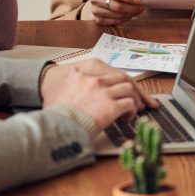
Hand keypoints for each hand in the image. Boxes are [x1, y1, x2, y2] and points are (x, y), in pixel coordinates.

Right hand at [41, 59, 158, 129]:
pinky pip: (130, 104)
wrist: (51, 125)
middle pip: (124, 78)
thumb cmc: (54, 110)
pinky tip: (127, 118)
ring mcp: (104, 91)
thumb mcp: (62, 88)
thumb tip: (87, 92)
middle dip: (136, 89)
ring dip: (135, 100)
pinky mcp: (110, 105)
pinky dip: (132, 111)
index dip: (122, 80)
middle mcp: (96, 78)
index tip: (128, 87)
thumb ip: (78, 83)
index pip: (111, 71)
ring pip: (130, 89)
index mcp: (85, 70)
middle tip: (143, 100)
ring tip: (134, 109)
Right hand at [80, 0, 145, 25]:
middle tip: (142, 7)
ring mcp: (95, 10)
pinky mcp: (97, 20)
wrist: (101, 1)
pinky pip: (114, 22)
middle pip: (116, 6)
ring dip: (130, 14)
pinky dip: (124, 19)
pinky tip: (130, 16)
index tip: (139, 0)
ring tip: (138, 11)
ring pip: (116, 15)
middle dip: (132, 8)